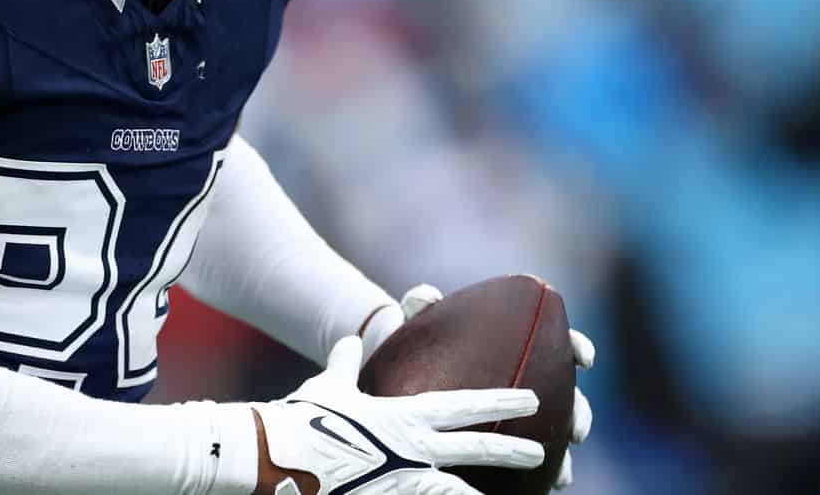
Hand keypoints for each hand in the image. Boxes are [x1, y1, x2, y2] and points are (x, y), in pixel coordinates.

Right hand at [253, 335, 543, 494]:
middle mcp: (411, 449)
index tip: (530, 399)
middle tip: (541, 452)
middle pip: (473, 448)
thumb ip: (345, 365)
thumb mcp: (327, 387)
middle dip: (511, 449)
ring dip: (485, 494)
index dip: (499, 401)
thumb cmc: (302, 419)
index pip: (462, 406)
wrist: (278, 456)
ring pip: (457, 492)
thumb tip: (349, 340)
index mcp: (403, 416)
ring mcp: (402, 482)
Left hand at [366, 286, 596, 490]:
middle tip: (576, 430)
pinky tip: (541, 487)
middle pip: (569, 393)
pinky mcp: (506, 433)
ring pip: (556, 430)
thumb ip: (421, 304)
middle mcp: (529, 375)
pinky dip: (541, 472)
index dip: (577, 346)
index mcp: (520, 341)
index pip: (560, 340)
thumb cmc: (418, 337)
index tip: (584, 358)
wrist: (400, 367)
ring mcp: (519, 409)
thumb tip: (426, 294)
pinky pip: (529, 455)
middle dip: (580, 412)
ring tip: (562, 474)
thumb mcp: (415, 321)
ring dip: (563, 454)